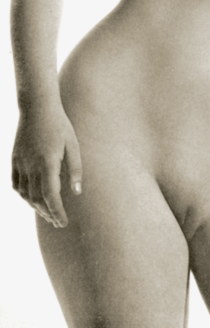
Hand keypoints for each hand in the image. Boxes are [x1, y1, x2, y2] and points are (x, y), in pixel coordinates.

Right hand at [12, 105, 81, 227]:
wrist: (37, 106)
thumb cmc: (59, 124)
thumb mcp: (72, 144)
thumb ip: (75, 169)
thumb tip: (77, 192)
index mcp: (48, 163)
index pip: (51, 196)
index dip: (57, 212)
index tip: (63, 222)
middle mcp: (32, 166)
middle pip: (37, 199)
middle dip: (48, 213)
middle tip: (58, 221)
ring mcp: (20, 163)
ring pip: (25, 194)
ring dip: (36, 206)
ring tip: (47, 213)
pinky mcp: (14, 160)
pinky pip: (16, 184)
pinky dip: (23, 195)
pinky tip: (32, 198)